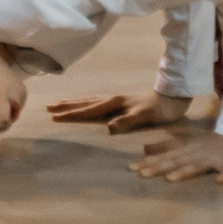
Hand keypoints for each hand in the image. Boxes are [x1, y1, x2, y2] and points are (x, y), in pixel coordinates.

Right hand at [46, 91, 191, 133]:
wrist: (174, 95)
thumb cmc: (161, 109)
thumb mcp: (146, 117)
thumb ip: (128, 121)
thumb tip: (108, 128)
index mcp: (115, 103)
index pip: (89, 111)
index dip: (71, 114)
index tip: (54, 117)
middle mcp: (113, 99)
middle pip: (84, 103)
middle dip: (66, 106)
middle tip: (48, 108)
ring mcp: (117, 98)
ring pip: (90, 100)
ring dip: (74, 102)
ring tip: (59, 103)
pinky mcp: (122, 100)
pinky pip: (97, 100)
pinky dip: (87, 102)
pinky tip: (86, 103)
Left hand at [129, 128, 222, 185]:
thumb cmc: (212, 143)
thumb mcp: (187, 142)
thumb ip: (166, 146)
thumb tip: (144, 149)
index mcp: (187, 147)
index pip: (165, 155)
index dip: (148, 161)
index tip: (131, 168)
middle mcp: (196, 152)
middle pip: (176, 161)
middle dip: (159, 167)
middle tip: (142, 175)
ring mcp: (214, 158)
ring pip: (198, 166)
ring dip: (185, 172)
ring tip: (171, 179)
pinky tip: (220, 182)